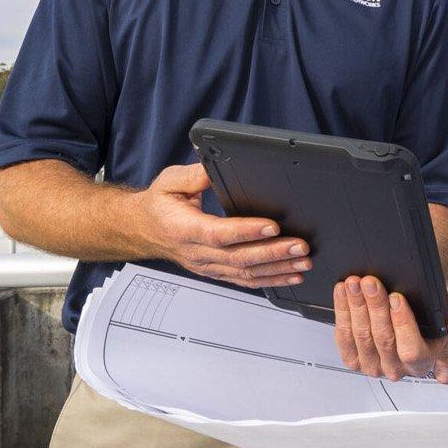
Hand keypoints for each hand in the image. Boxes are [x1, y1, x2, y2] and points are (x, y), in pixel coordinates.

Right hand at [132, 164, 311, 288]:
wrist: (145, 229)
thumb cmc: (159, 205)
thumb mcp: (170, 181)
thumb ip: (194, 175)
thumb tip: (214, 166)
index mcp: (185, 229)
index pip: (219, 234)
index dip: (246, 232)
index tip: (272, 226)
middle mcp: (198, 253)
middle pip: (239, 258)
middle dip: (273, 253)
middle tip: (300, 246)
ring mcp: (208, 266)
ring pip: (246, 273)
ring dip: (278, 269)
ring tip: (303, 262)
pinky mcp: (217, 272)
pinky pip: (246, 280)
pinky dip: (271, 280)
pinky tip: (290, 276)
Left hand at [332, 275, 447, 381]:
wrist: (429, 325)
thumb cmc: (441, 321)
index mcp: (423, 362)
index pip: (410, 348)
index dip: (402, 323)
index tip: (397, 298)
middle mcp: (397, 369)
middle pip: (382, 339)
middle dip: (374, 307)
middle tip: (370, 282)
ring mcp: (374, 366)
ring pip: (361, 337)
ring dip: (355, 307)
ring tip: (354, 283)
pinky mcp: (356, 359)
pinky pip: (344, 339)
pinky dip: (342, 313)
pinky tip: (343, 294)